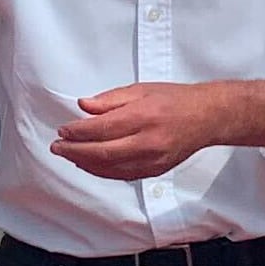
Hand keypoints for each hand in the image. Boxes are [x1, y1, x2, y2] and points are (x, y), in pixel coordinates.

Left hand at [52, 84, 227, 182]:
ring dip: (85, 163)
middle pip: (103, 152)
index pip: (102, 128)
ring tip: (68, 155)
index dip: (78, 131)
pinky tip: (89, 164)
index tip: (63, 130)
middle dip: (75, 151)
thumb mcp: (141, 89)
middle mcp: (149, 141)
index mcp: (144, 116)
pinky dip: (101, 171)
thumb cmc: (175, 100)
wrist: (207, 117)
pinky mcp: (155, 171)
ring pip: (110, 168)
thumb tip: (84, 106)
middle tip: (57, 147)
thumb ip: (110, 100)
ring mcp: (153, 160)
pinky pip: (122, 175)